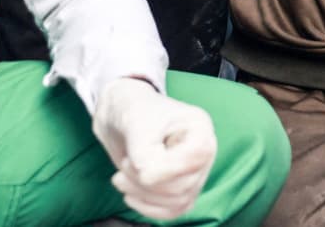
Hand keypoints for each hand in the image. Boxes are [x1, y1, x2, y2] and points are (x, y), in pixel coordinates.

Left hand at [92, 78, 217, 220]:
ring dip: (142, 194)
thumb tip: (148, 178)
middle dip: (144, 180)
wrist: (124, 117)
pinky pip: (173, 211)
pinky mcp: (183, 189)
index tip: (133, 161)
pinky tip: (129, 194)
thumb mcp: (136, 124)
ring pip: (178, 201)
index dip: (164, 168)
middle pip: (184, 184)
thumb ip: (144, 151)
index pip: (196, 157)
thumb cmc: (134, 113)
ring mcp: (196, 173)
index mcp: (200, 128)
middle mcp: (205, 152)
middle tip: (123, 164)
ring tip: (120, 177)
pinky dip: (148, 208)